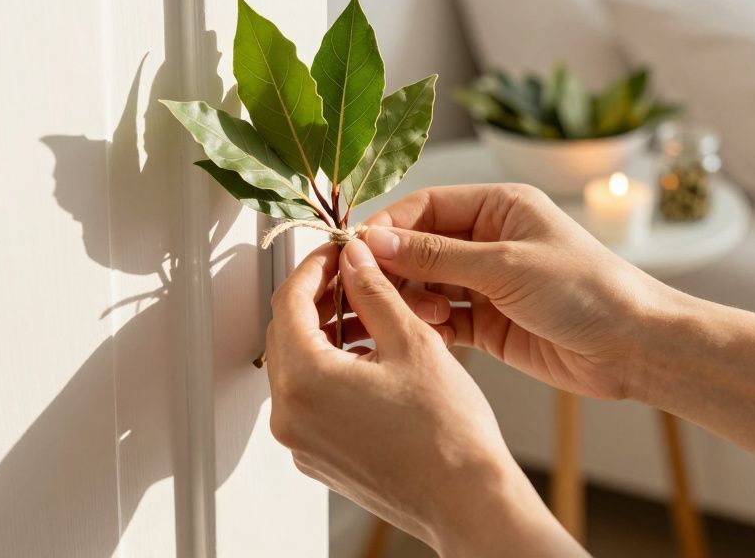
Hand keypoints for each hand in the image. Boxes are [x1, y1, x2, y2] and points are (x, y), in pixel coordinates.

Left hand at [265, 241, 581, 556]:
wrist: (467, 501)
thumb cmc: (447, 434)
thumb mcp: (411, 342)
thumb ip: (373, 292)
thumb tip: (353, 258)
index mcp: (305, 381)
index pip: (289, 303)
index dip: (314, 268)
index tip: (338, 252)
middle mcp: (291, 416)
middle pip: (286, 335)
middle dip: (319, 300)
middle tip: (355, 277)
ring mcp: (301, 442)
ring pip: (299, 367)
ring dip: (326, 335)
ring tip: (372, 317)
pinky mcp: (318, 457)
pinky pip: (311, 399)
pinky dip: (331, 371)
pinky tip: (370, 357)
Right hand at [364, 183, 675, 399]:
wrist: (634, 347)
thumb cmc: (586, 290)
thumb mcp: (505, 265)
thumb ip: (437, 255)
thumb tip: (375, 241)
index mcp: (499, 207)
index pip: (427, 206)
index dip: (390, 227)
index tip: (357, 249)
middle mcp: (490, 240)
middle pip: (420, 247)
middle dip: (396, 268)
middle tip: (374, 291)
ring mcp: (488, 283)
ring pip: (427, 285)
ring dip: (414, 300)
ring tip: (422, 317)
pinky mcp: (488, 323)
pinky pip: (443, 320)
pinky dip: (429, 327)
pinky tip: (426, 336)